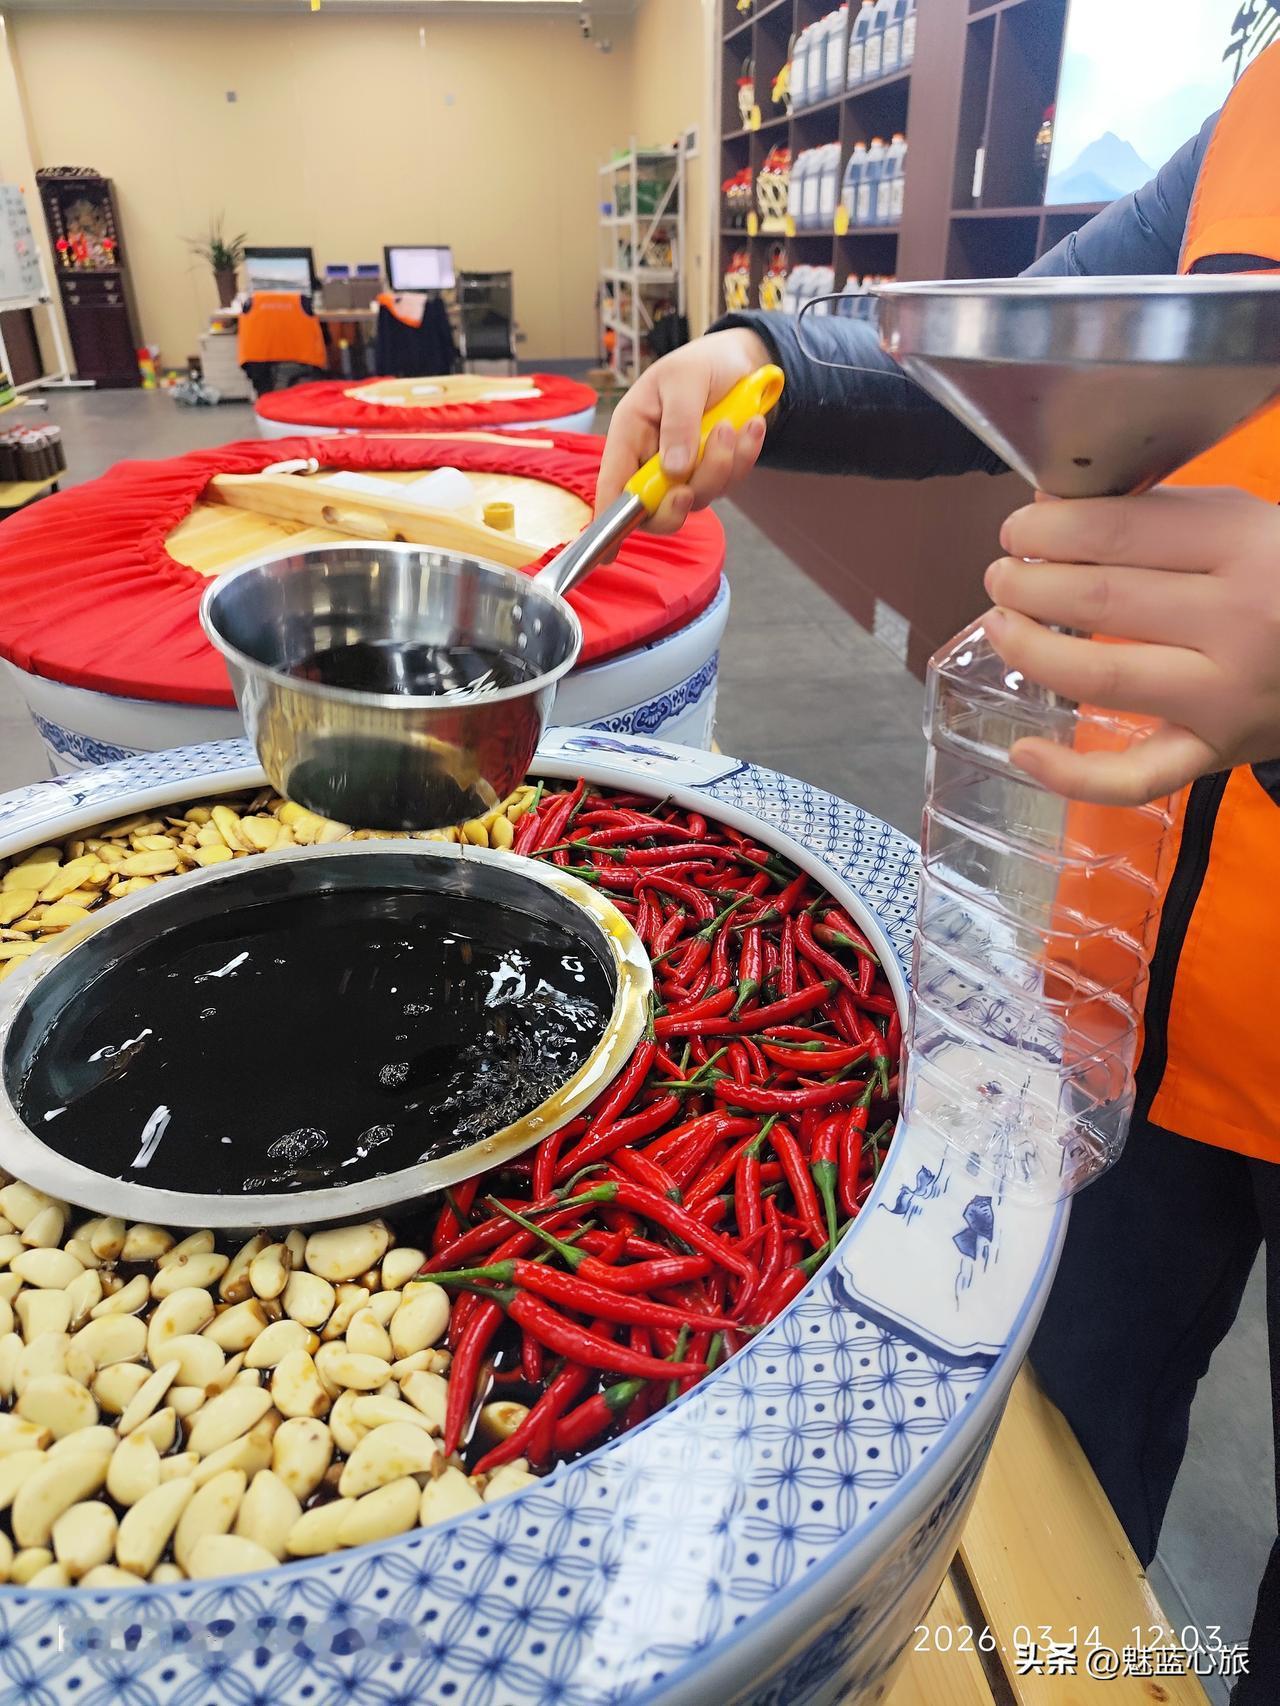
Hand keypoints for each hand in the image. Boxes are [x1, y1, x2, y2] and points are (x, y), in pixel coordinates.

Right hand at [595, 329, 772, 537]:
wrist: (743, 361)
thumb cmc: (701, 364)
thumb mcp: (685, 381)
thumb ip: (678, 424)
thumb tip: (673, 472)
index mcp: (630, 434)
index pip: (612, 486)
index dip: (608, 522)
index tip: (608, 554)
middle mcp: (652, 459)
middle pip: (655, 510)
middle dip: (677, 503)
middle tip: (688, 488)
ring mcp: (684, 470)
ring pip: (698, 498)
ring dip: (719, 466)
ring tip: (730, 424)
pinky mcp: (713, 472)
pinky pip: (728, 483)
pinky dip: (742, 458)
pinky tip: (749, 426)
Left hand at [982, 486, 1279, 805]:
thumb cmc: (1279, 580)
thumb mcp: (1239, 524)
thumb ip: (1153, 515)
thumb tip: (1050, 512)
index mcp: (1245, 546)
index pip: (1122, 531)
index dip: (1050, 530)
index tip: (1018, 531)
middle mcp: (1240, 622)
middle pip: (1104, 598)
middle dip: (1030, 584)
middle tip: (1002, 576)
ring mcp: (1226, 697)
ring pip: (1104, 677)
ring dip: (1032, 650)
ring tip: (1000, 625)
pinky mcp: (1214, 754)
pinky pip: (1134, 778)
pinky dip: (1071, 774)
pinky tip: (1023, 750)